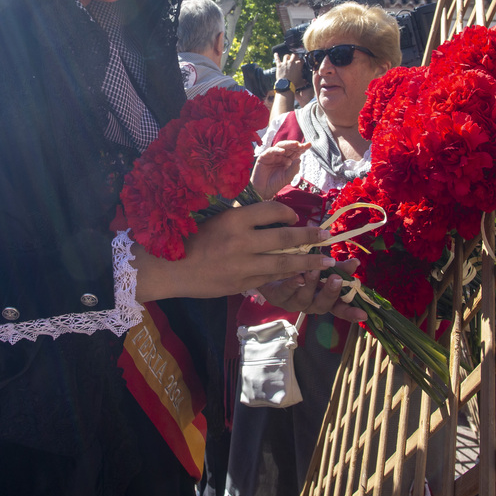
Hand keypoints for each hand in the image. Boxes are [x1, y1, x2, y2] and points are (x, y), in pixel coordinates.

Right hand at [134, 201, 334, 301]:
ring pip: (284, 264)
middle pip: (285, 239)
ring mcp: (243, 266)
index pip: (272, 210)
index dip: (288, 213)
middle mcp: (241, 241)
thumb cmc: (189, 240)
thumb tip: (272, 223)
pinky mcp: (241, 284)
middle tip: (327, 237)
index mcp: (234, 219)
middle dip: (310, 238)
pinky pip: (270, 280)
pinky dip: (287, 278)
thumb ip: (243, 222)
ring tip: (325, 262)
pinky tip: (301, 278)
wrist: (168, 268)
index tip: (296, 218)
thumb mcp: (216, 221)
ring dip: (308, 262)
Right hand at [251, 140, 309, 199]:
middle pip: (289, 148)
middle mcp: (280, 156)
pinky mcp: (264, 157)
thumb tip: (300, 159)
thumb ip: (294, 168)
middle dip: (296, 145)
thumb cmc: (275, 183)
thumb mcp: (288, 177)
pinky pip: (271, 151)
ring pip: (280, 146)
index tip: (309, 145)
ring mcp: (272, 156)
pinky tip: (283, 151)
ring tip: (295, 144)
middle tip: (302, 145)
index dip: (302, 148)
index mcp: (287, 160)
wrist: (263, 190)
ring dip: (288, 145)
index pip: (295, 152)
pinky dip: (277, 150)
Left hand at [257, 257, 366, 322]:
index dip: (350, 312)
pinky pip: (285, 293)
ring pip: (304, 299)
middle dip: (330, 292)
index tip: (363, 314)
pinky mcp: (277, 296)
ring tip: (314, 270)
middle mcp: (310, 304)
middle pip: (322, 305)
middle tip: (336, 279)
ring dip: (310, 285)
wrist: (271, 265)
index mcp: (323, 298)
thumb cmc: (302, 267)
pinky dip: (292, 284)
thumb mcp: (322, 266)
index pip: (340, 308)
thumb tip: (356, 263)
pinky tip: (297, 276)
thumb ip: (337, 267)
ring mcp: (293, 302)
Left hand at [274, 52, 303, 88]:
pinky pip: (277, 59)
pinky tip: (275, 54)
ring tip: (287, 58)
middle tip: (294, 58)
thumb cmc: (294, 84)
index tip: (301, 63)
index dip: (301, 61)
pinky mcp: (279, 65)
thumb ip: (304, 80)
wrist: (286, 85)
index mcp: (298, 65)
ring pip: (286, 56)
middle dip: (295, 56)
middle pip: (294, 55)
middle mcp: (292, 62)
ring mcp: (285, 63)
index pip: (301, 60)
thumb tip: (306, 81)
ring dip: (287, 57)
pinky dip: (276, 56)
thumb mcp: (301, 82)